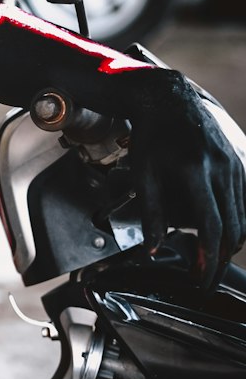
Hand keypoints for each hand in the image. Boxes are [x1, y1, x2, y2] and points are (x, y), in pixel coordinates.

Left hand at [129, 74, 245, 288]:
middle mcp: (222, 167)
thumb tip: (152, 251)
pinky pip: (245, 201)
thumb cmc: (152, 136)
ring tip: (212, 262)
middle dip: (220, 260)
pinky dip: (237, 223)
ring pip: (243, 217)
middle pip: (233, 228)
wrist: (169, 99)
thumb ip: (150, 215)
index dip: (208, 260)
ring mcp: (235, 163)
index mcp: (195, 171)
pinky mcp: (240, 161)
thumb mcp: (143, 174)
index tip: (200, 280)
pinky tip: (223, 235)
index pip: (211, 227)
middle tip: (206, 279)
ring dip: (230, 244)